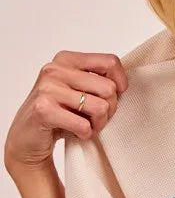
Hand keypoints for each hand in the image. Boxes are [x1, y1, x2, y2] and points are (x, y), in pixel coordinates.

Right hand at [4, 51, 127, 175]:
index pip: (110, 62)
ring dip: (98, 124)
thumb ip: (96, 80)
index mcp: (67, 59)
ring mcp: (48, 88)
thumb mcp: (77, 89)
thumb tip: (123, 85)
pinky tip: (76, 133)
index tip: (115, 96)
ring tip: (86, 126)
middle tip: (96, 118)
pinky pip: (84, 125)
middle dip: (109, 109)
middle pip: (109, 88)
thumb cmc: (58, 113)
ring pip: (100, 107)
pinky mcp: (44, 110)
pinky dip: (85, 134)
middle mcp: (55, 70)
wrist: (27, 137)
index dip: (120, 83)